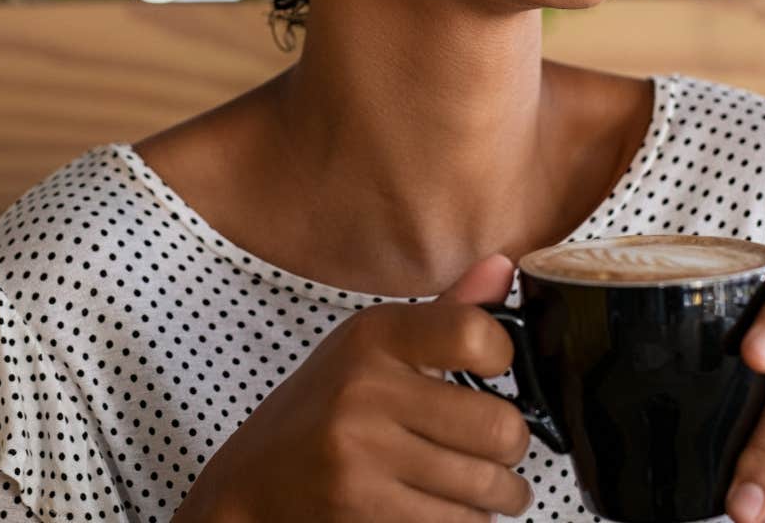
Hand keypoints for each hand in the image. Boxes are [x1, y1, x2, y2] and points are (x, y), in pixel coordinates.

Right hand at [173, 254, 533, 522]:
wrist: (252, 484)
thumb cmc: (322, 412)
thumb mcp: (370, 350)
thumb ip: (444, 314)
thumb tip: (504, 266)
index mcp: (373, 337)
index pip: (476, 333)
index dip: (502, 356)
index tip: (493, 373)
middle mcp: (365, 390)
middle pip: (500, 426)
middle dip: (512, 448)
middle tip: (498, 451)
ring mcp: (360, 454)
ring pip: (487, 487)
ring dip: (499, 494)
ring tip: (484, 487)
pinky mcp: (363, 509)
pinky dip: (466, 522)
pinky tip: (445, 508)